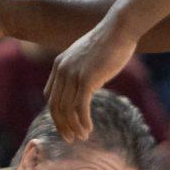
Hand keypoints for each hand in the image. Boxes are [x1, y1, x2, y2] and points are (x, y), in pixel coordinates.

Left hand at [45, 15, 137, 142]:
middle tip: (70, 139)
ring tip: (82, 136)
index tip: (65, 125)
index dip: (56, 114)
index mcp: (59, 65)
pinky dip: (83, 121)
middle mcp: (62, 70)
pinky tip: (89, 129)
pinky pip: (80, 107)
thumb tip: (86, 89)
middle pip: (55, 106)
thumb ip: (80, 71)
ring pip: (67, 109)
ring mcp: (73, 74)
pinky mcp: (86, 79)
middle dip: (61, 125)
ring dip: (73, 126)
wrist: (118, 30)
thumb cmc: (108, 42)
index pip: (51, 96)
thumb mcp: (86, 56)